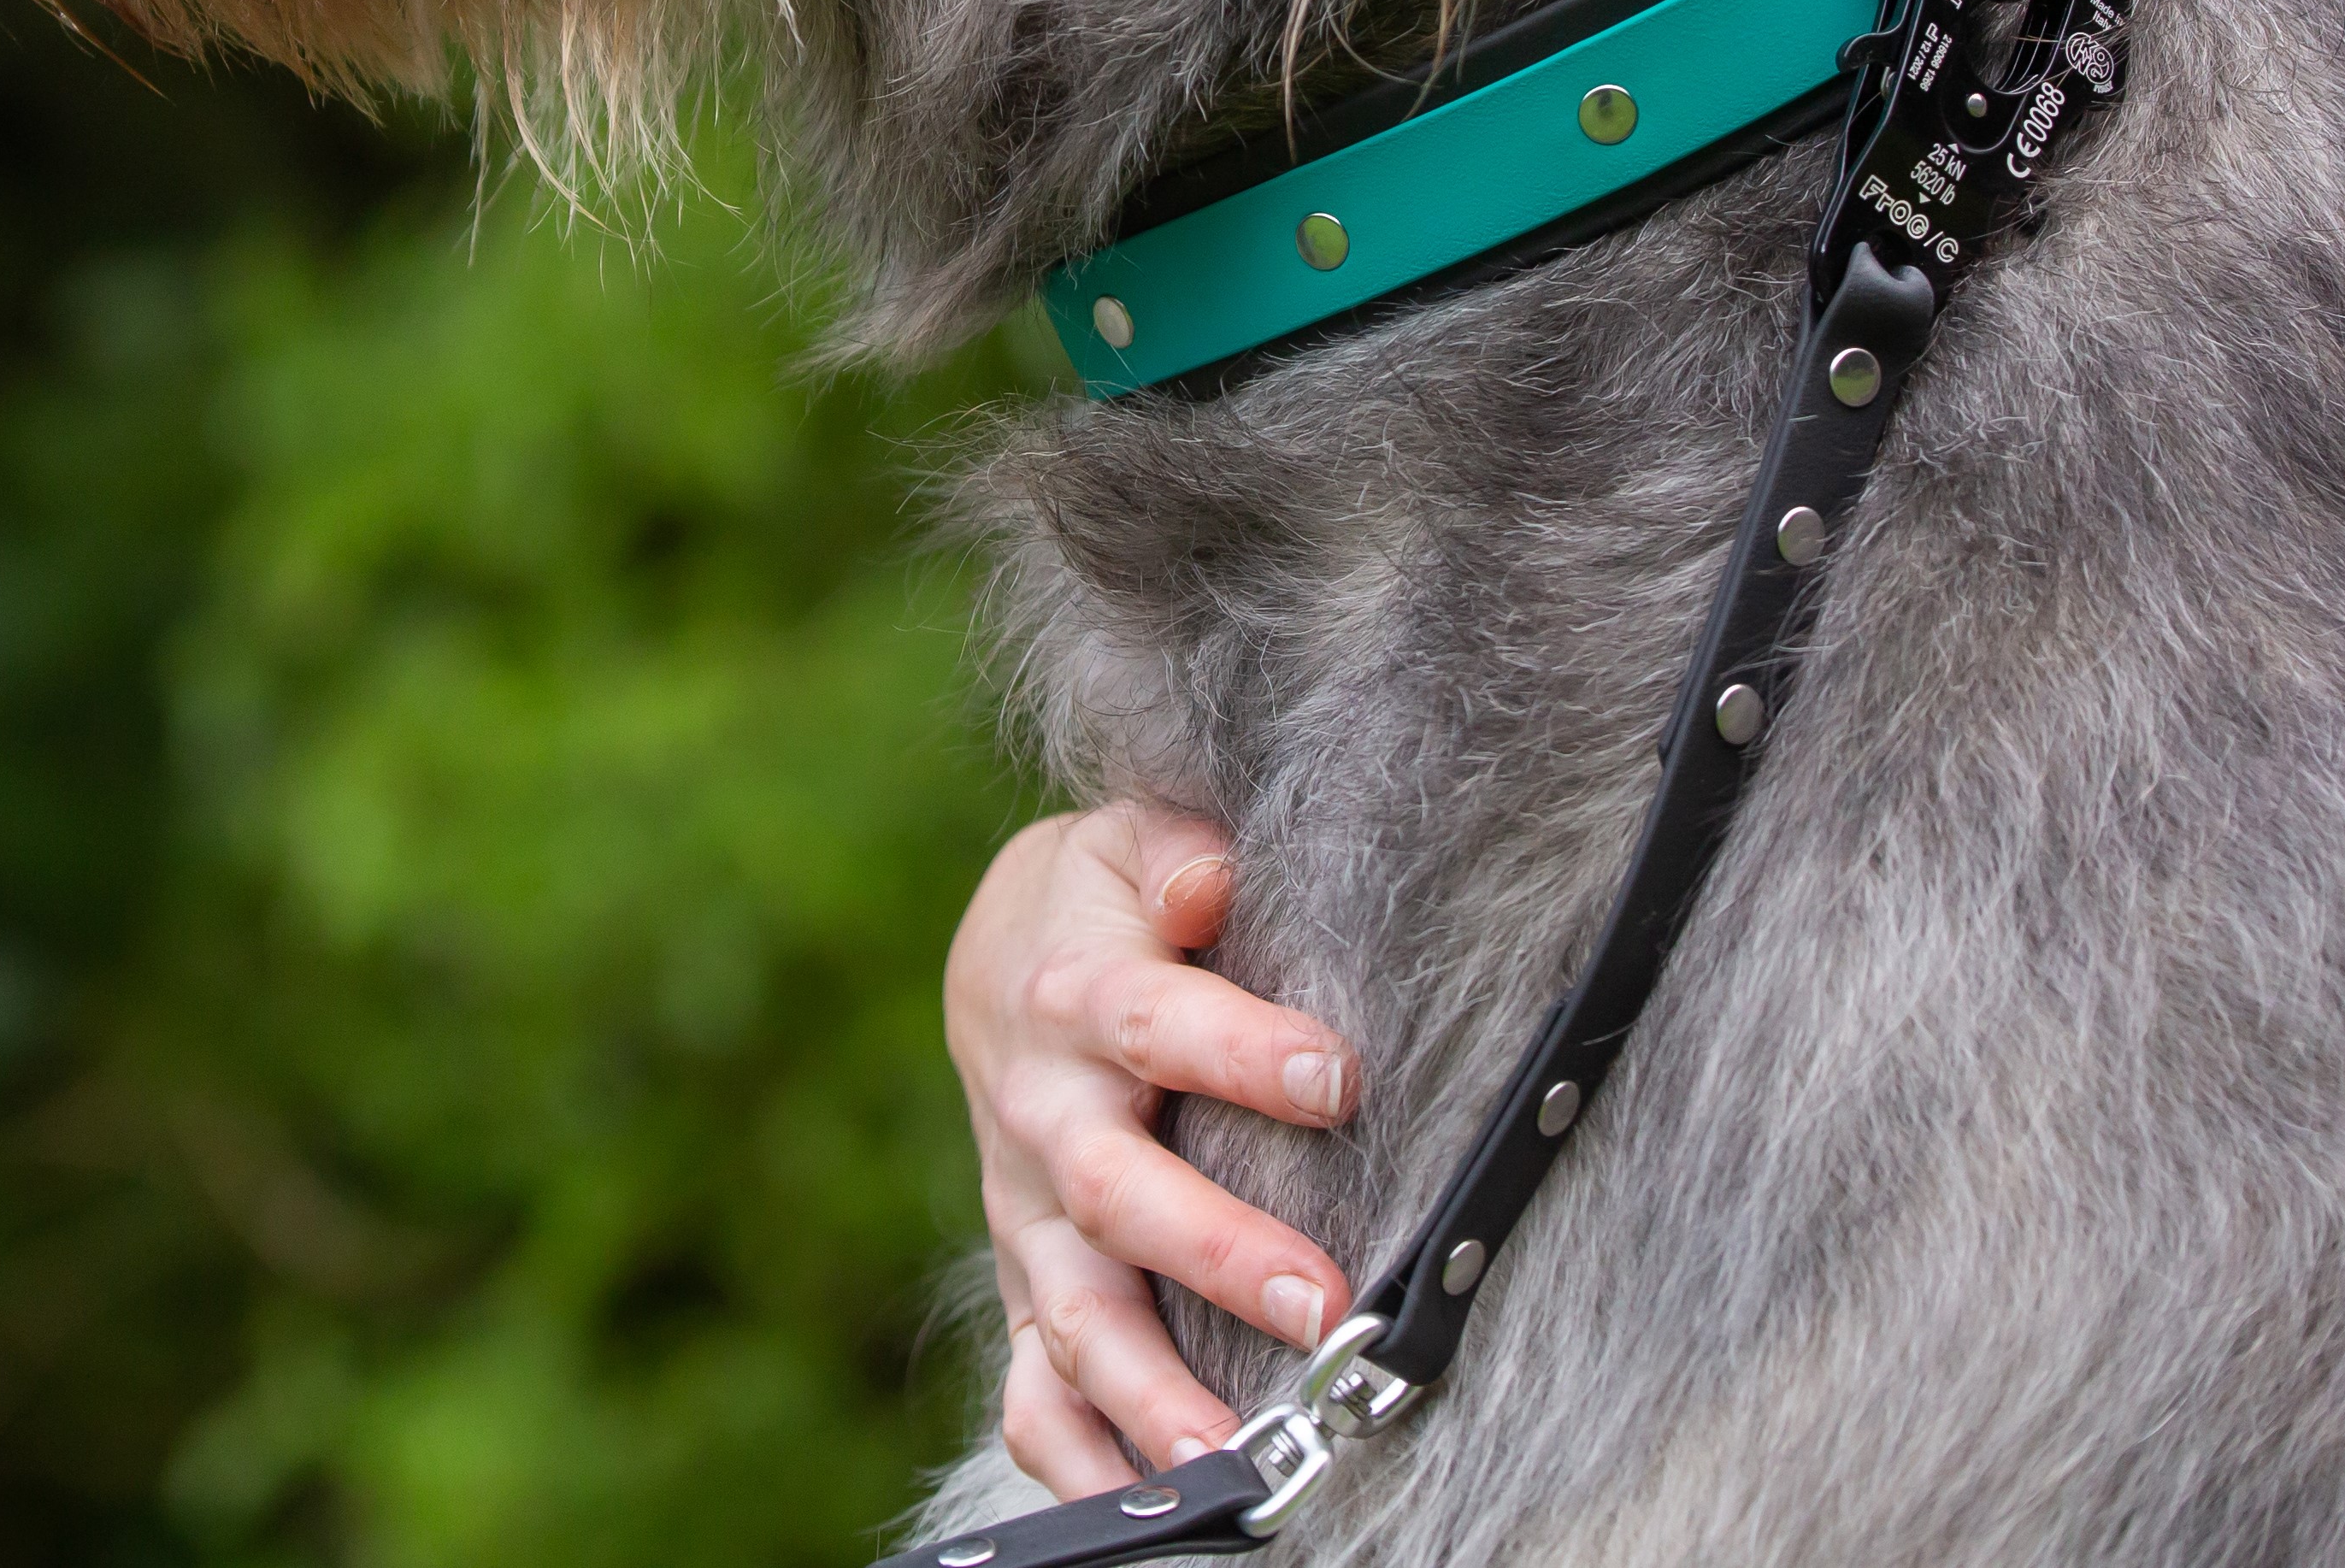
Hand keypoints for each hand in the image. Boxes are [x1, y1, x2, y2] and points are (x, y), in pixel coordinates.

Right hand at [946, 803, 1358, 1490]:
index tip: (1340, 1078)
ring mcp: (1027, 1217)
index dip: (1244, 1052)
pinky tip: (1143, 1514)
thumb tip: (1209, 880)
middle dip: (1213, 1253)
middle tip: (1321, 1303)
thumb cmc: (1105, 901)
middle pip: (1115, 1195)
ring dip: (1151, 1392)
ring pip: (1074, 1316)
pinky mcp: (1028, 1282)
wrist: (1003, 959)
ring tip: (1234, 1454)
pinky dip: (1076, 1464)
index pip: (1159, 1027)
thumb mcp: (1131, 844)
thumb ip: (1177, 855)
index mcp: (1075, 999)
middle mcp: (1043, 1119)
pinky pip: (1034, 1391)